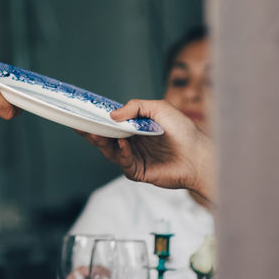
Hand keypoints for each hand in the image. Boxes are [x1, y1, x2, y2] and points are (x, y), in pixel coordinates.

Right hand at [83, 98, 214, 204]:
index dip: (97, 118)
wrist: (199, 156)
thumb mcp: (159, 108)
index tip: (83, 112)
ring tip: (96, 133)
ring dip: (102, 142)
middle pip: (106, 138)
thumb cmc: (183, 131)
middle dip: (92, 132)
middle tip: (79, 124)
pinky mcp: (139, 171)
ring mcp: (135, 157)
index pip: (111, 123)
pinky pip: (124, 163)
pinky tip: (123, 144)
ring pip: (111, 151)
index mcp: (135, 127)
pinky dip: (121, 153)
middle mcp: (132, 142)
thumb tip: (112, 115)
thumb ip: (135, 107)